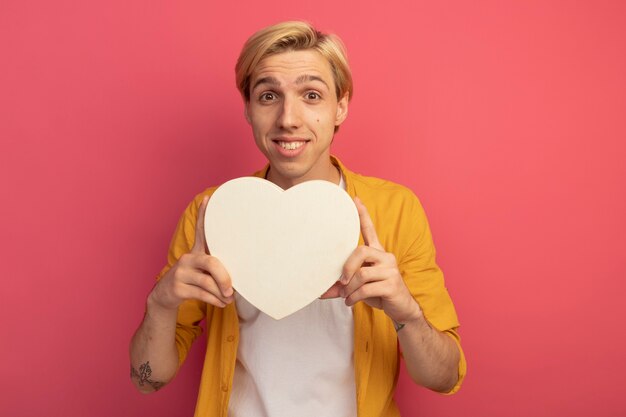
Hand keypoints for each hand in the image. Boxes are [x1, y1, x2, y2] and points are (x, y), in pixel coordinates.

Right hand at [149, 196, 233, 310]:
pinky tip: (221, 303)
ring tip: (228, 299)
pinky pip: (203, 294)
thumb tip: (240, 278)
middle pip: (211, 263)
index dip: (203, 215)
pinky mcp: (178, 287)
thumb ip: (217, 270)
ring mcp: (181, 272)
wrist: (165, 296)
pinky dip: (215, 301)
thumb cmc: (192, 282)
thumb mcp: (202, 272)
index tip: (208, 199)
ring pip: (208, 283)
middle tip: (232, 289)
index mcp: (196, 252)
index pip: (200, 231)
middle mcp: (188, 259)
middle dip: (225, 277)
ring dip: (222, 294)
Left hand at [339, 197, 421, 323]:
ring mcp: (390, 270)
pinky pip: (367, 288)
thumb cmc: (379, 293)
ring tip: (346, 296)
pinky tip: (350, 302)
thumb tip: (320, 292)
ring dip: (350, 288)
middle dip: (347, 266)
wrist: (401, 309)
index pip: (371, 230)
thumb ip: (342, 286)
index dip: (363, 215)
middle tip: (342, 281)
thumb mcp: (359, 287)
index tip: (355, 200)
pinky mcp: (392, 285)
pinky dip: (354, 297)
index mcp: (378, 253)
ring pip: (362, 273)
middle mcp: (385, 257)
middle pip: (361, 251)